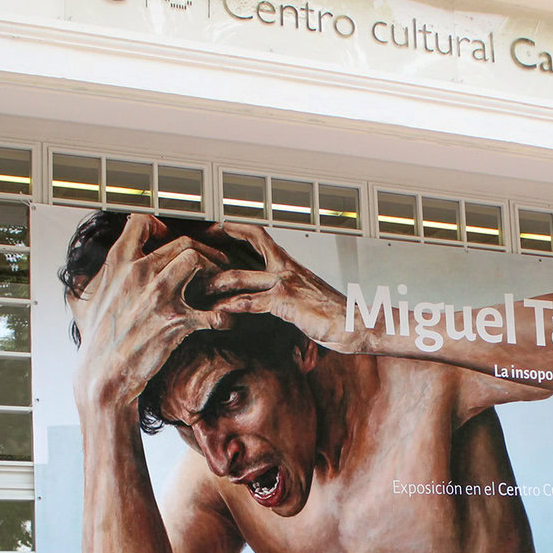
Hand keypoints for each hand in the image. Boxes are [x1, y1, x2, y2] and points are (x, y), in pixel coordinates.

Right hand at [69, 214, 234, 416]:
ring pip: (196, 260)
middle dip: (204, 251)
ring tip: (219, 286)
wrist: (102, 376)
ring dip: (215, 271)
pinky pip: (212, 311)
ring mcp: (158, 295)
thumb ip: (84, 285)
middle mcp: (139, 273)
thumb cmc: (95, 342)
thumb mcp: (82, 306)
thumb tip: (77, 276)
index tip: (169, 238)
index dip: (159, 226)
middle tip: (213, 264)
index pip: (141, 223)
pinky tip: (223, 322)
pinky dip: (224, 317)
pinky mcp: (175, 321)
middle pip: (182, 242)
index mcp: (118, 264)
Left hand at [197, 223, 359, 352]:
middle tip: (196, 243)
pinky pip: (249, 303)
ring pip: (240, 275)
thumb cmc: (335, 314)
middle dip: (220, 237)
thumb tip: (273, 299)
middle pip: (250, 240)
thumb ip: (288, 292)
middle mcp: (286, 268)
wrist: (356, 324)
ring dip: (215, 281)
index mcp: (290, 264)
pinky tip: (216, 312)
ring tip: (196, 287)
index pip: (260, 235)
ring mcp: (284, 283)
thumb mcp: (307, 297)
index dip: (236, 228)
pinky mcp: (284, 303)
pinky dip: (230, 307)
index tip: (215, 228)